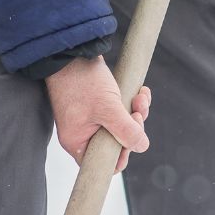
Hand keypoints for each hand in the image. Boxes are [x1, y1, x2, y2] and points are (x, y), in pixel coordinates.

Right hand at [45, 56, 150, 172]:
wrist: (72, 50)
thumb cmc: (81, 80)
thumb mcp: (108, 109)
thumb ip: (126, 130)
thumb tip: (142, 146)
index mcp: (78, 142)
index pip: (102, 163)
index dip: (122, 155)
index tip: (132, 140)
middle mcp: (83, 133)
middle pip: (116, 143)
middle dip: (133, 128)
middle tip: (138, 112)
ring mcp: (90, 118)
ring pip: (121, 126)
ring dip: (136, 113)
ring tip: (140, 98)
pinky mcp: (98, 105)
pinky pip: (119, 112)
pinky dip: (131, 103)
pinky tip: (140, 92)